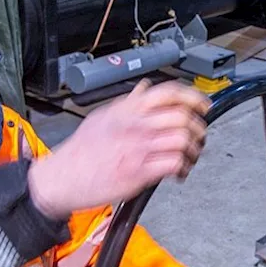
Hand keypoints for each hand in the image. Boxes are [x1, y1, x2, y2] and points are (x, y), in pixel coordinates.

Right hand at [28, 80, 210, 218]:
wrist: (62, 177)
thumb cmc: (81, 150)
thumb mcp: (103, 116)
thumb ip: (127, 102)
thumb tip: (145, 89)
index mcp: (128, 109)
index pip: (168, 92)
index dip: (192, 97)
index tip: (203, 105)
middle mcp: (135, 125)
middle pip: (182, 116)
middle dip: (198, 127)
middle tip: (198, 136)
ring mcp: (138, 148)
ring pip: (183, 140)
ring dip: (193, 150)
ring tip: (189, 157)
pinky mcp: (139, 172)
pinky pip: (174, 163)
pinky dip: (183, 167)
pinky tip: (178, 172)